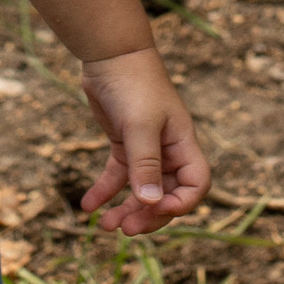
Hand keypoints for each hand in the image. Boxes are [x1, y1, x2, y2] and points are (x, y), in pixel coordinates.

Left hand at [71, 44, 211, 235]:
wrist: (109, 54)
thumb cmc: (133, 83)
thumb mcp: (140, 125)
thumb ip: (145, 165)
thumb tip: (152, 204)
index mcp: (183, 144)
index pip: (196, 185)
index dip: (180, 204)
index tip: (153, 209)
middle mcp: (168, 150)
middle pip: (167, 195)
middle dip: (148, 215)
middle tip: (124, 229)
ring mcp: (145, 148)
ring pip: (140, 190)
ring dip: (125, 210)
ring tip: (105, 227)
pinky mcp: (123, 143)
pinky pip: (117, 175)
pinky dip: (104, 191)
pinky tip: (88, 207)